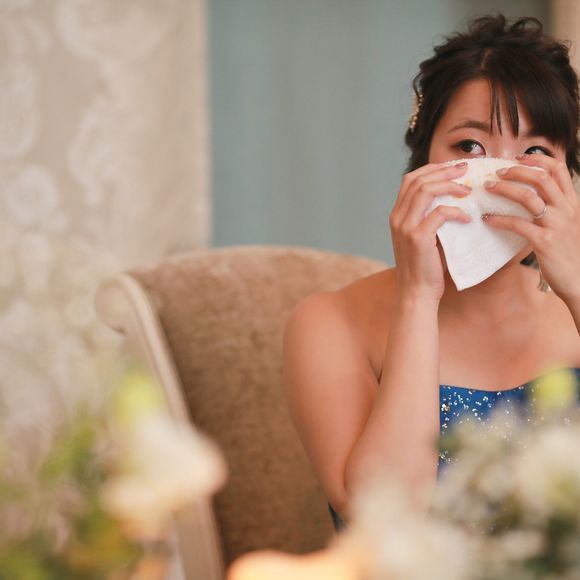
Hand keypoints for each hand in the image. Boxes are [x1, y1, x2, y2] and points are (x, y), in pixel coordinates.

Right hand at [389, 161, 470, 301]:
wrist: (416, 292)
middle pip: (418, 180)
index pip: (410, 180)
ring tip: (468, 190)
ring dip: (450, 186)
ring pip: (426, 191)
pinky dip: (456, 212)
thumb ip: (430, 217)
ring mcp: (405, 227)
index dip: (431, 169)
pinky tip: (467, 219)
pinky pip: (440, 213)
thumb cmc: (425, 266)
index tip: (452, 168)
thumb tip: (454, 198)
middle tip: (466, 170)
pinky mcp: (418, 238)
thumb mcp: (423, 237)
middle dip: (443, 171)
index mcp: (397, 215)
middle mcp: (397, 218)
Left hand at [482, 153, 579, 302]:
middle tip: (496, 173)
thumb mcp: (569, 225)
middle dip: (516, 171)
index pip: (558, 170)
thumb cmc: (570, 254)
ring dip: (504, 189)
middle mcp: (567, 209)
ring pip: (528, 197)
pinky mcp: (545, 241)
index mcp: (572, 203)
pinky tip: (487, 218)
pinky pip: (518, 224)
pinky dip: (500, 219)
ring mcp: (557, 224)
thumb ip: (555, 210)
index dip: (536, 160)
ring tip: (488, 188)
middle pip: (541, 178)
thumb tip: (532, 199)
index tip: (517, 158)